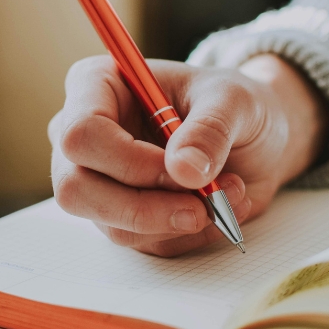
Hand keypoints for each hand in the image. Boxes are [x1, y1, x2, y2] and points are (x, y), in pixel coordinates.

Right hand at [48, 54, 328, 255]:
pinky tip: (218, 205)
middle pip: (76, 188)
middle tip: (202, 205)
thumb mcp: (234, 101)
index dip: (127, 160)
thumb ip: (210, 129)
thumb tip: (184, 170)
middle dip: (144, 206)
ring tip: (228, 192)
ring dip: (177, 220)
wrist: (253, 136)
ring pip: (111, 224)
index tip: (181, 169)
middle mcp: (84, 136)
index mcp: (97, 85)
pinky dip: (187, 232)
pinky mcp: (120, 216)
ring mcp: (96, 180)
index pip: (80, 133)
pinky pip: (143, 242)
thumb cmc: (232, 104)